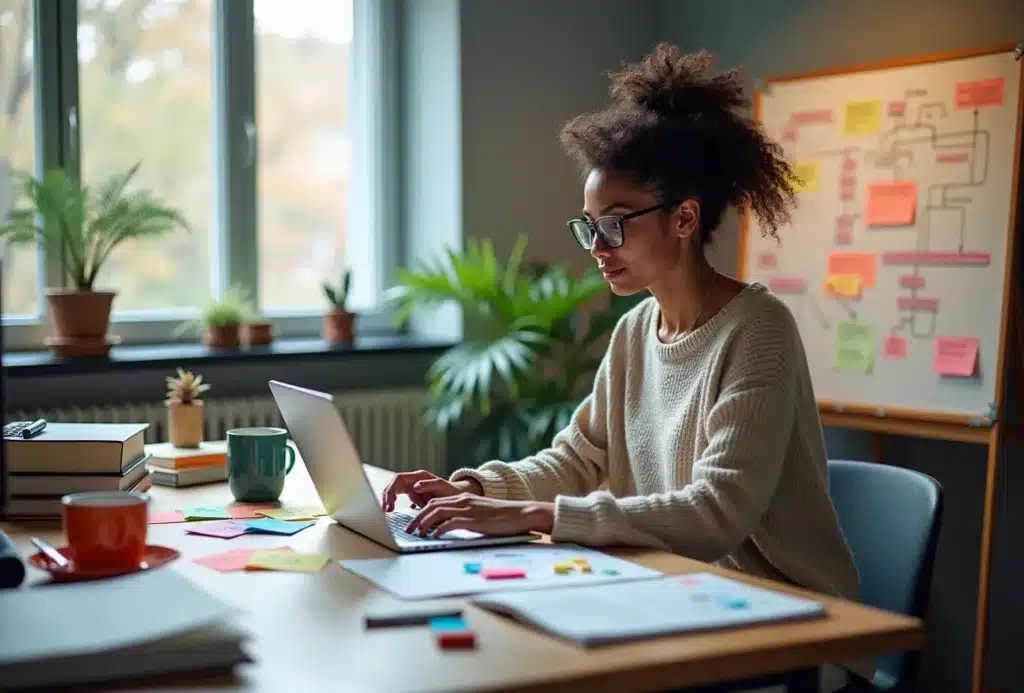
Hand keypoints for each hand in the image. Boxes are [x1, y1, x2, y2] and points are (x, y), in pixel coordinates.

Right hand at [381, 470, 482, 511]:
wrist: (457, 495)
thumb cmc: (450, 490)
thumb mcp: (442, 486)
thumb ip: (429, 485)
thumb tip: (415, 487)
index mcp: (419, 476)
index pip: (398, 479)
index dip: (391, 490)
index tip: (390, 503)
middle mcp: (414, 480)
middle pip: (394, 485)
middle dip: (388, 496)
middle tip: (387, 510)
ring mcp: (413, 487)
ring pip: (396, 492)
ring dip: (392, 501)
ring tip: (391, 511)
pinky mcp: (414, 495)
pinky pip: (402, 498)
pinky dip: (398, 504)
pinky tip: (396, 511)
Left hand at [406, 494, 554, 536]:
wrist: (520, 513)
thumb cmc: (503, 517)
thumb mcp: (480, 514)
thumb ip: (465, 517)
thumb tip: (451, 528)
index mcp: (463, 498)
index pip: (436, 502)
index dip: (422, 511)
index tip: (415, 522)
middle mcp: (462, 501)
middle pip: (431, 506)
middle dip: (417, 518)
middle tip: (409, 529)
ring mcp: (467, 509)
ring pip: (436, 512)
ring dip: (423, 524)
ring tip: (417, 534)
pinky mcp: (472, 520)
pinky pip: (449, 523)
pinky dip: (439, 530)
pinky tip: (434, 537)